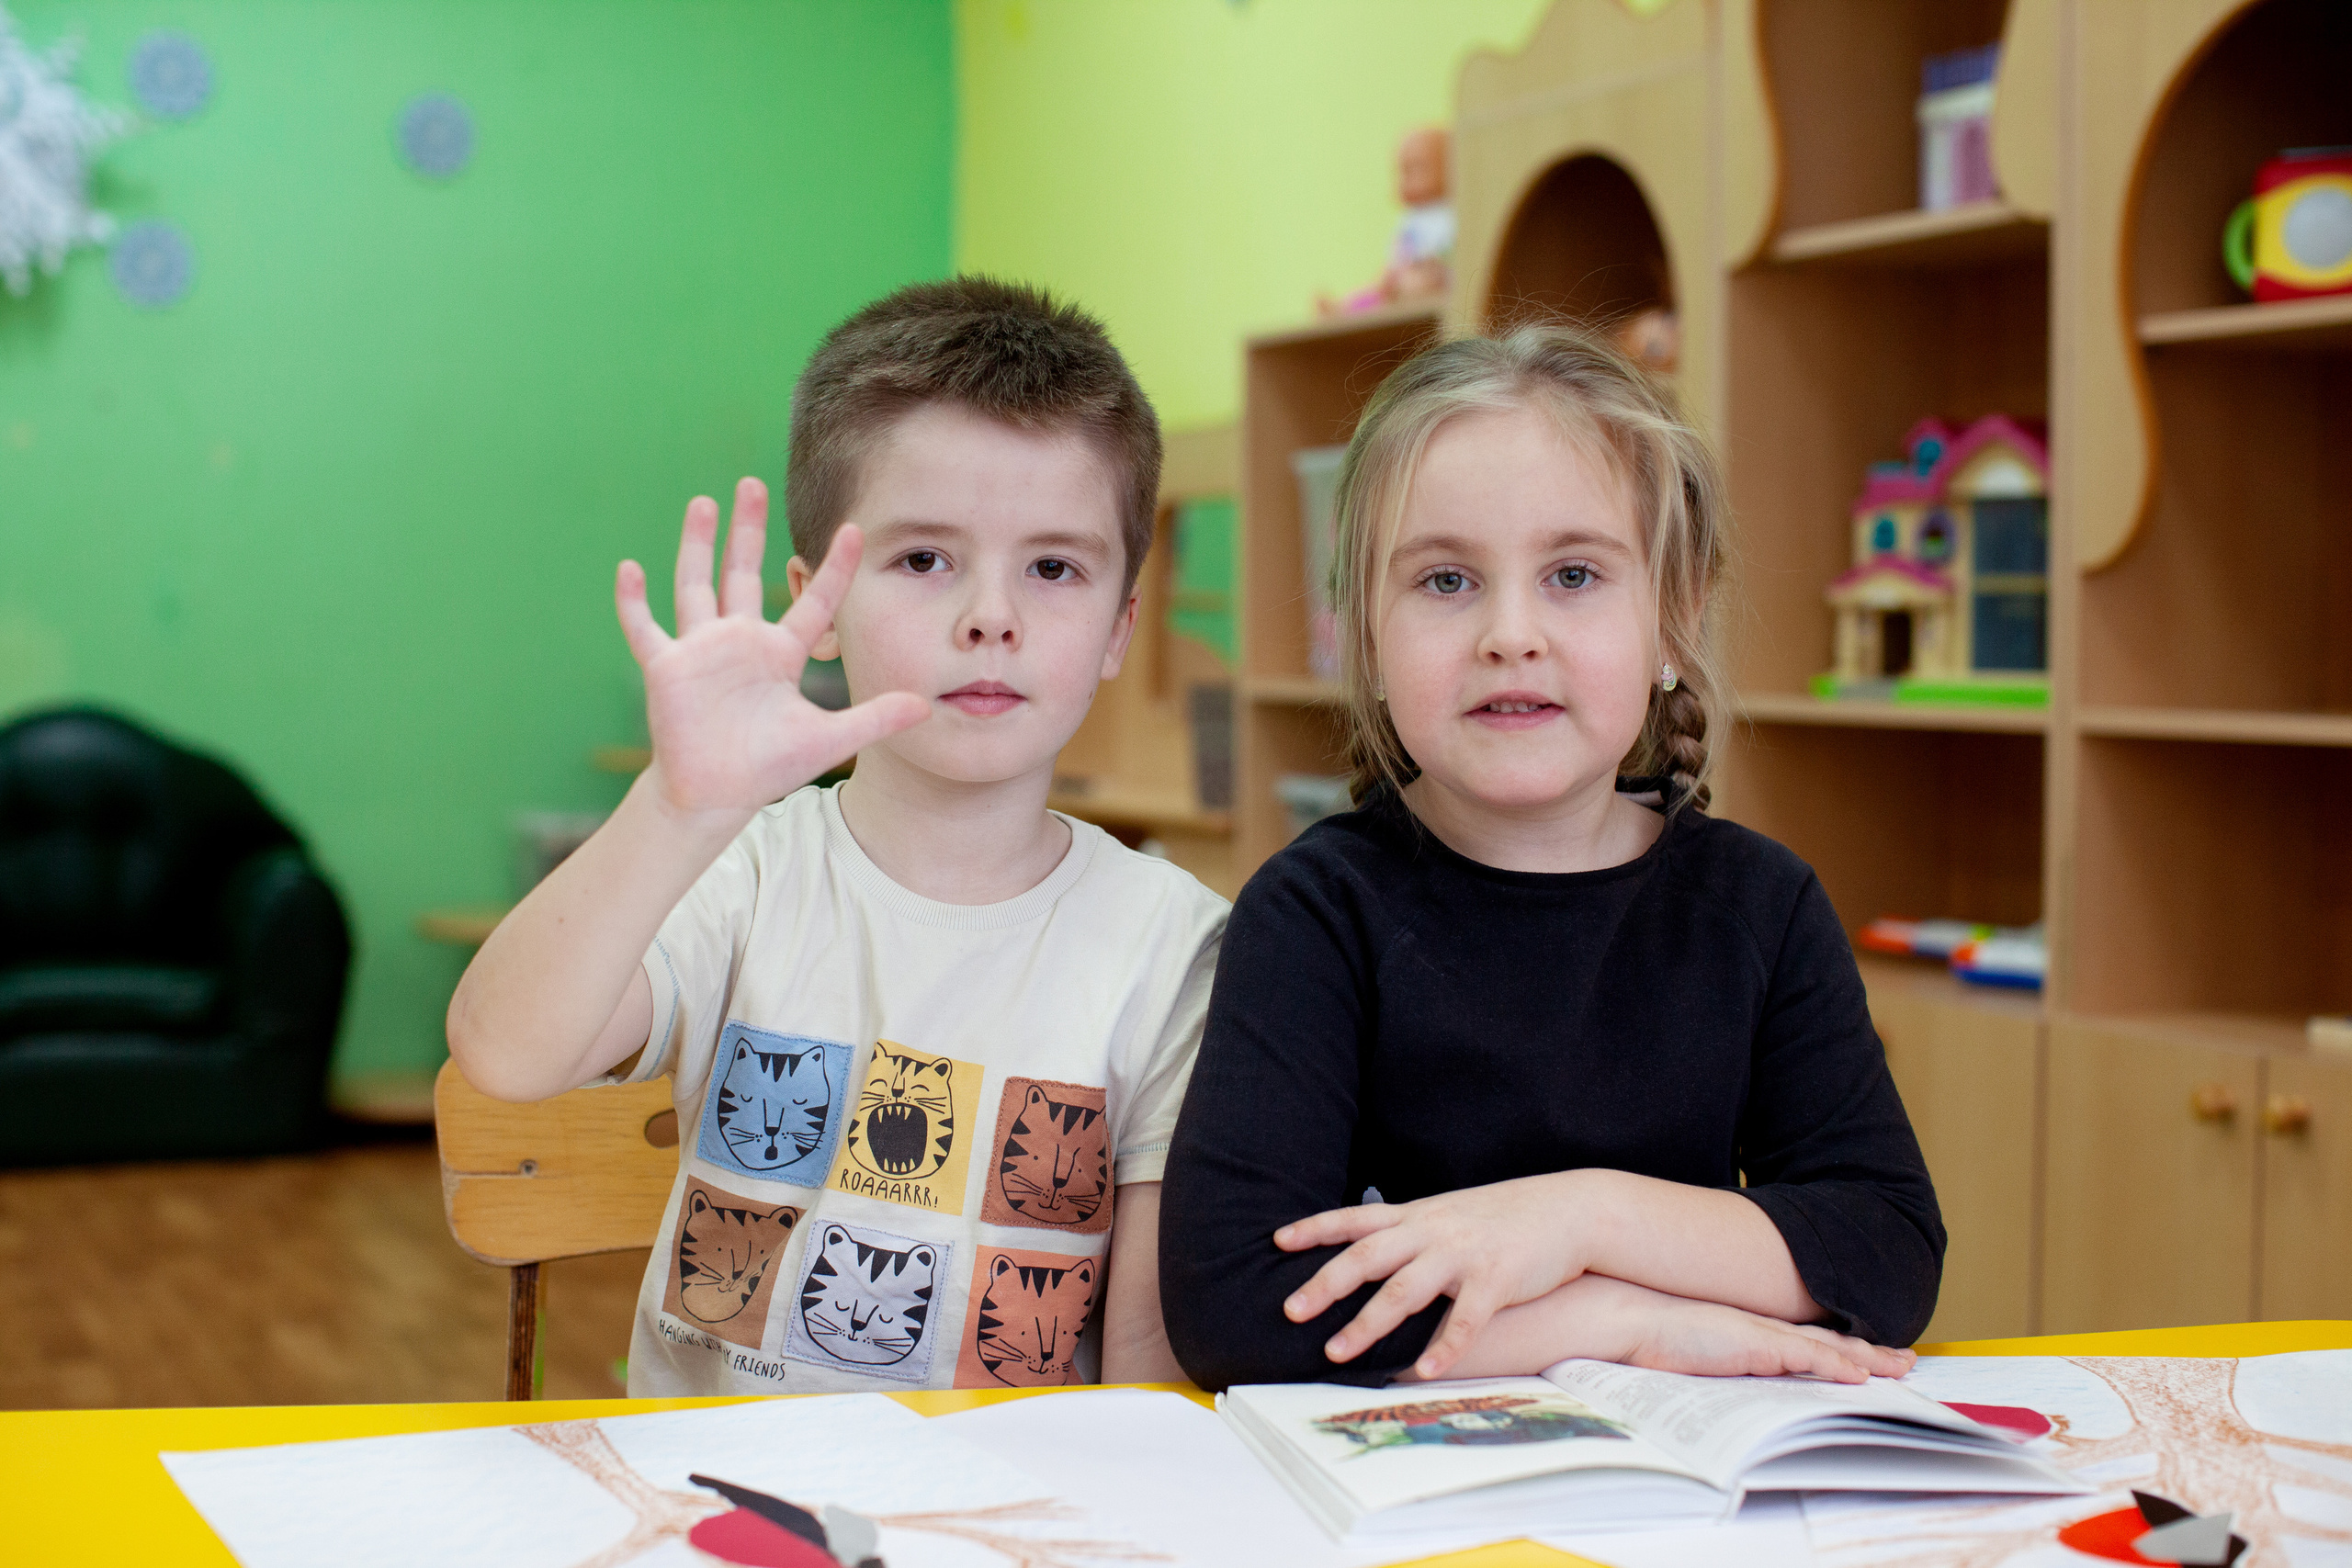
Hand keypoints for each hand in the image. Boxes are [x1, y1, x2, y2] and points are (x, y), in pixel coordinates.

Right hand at [615, 479, 926, 823]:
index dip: (833, 567)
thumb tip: (926, 707)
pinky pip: (645, 628)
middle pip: (743, 573)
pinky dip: (634, 602)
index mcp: (780, 652)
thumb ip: (873, 720)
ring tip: (703, 502)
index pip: (812, 600)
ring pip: (696, 585)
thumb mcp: (828, 740)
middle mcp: (740, 641)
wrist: (715, 795)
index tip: (852, 529)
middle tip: (753, 482)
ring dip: (697, 545)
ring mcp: (701, 650)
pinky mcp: (667, 668)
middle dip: (748, 529)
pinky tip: (628, 569)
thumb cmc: (767, 767)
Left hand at [1275, 1172, 1589, 1376]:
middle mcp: (1432, 1231)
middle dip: (1325, 1284)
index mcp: (1418, 1215)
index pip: (1356, 1218)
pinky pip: (1464, 1320)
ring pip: (1404, 1291)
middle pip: (1367, 1256)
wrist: (1569, 1209)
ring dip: (1367, 1324)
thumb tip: (1375, 1250)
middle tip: (1291, 1311)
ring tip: (1337, 1353)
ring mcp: (1462, 1255)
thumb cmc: (1504, 1217)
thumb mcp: (1450, 1213)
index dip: (1316, 1227)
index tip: (1278, 1240)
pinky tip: (1425, 1372)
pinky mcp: (1496, 1280)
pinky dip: (1443, 1348)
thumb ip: (1413, 1230)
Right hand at [1618, 1285, 1915, 1384]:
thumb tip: (1719, 1367)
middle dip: (1870, 1351)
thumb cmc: (1648, 1332)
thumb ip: (1715, 1354)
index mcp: (1748, 1328)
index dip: (1841, 1345)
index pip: (1805, 1339)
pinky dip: (1835, 1366)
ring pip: (1827, 1347)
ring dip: (1867, 1358)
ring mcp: (1760, 1333)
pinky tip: (1860, 1376)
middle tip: (1906, 1360)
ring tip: (1901, 1367)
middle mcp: (1762, 1327)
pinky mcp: (1753, 1343)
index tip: (1868, 1353)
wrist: (1625, 1313)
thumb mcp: (1691, 1346)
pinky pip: (1805, 1357)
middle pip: (1828, 1339)